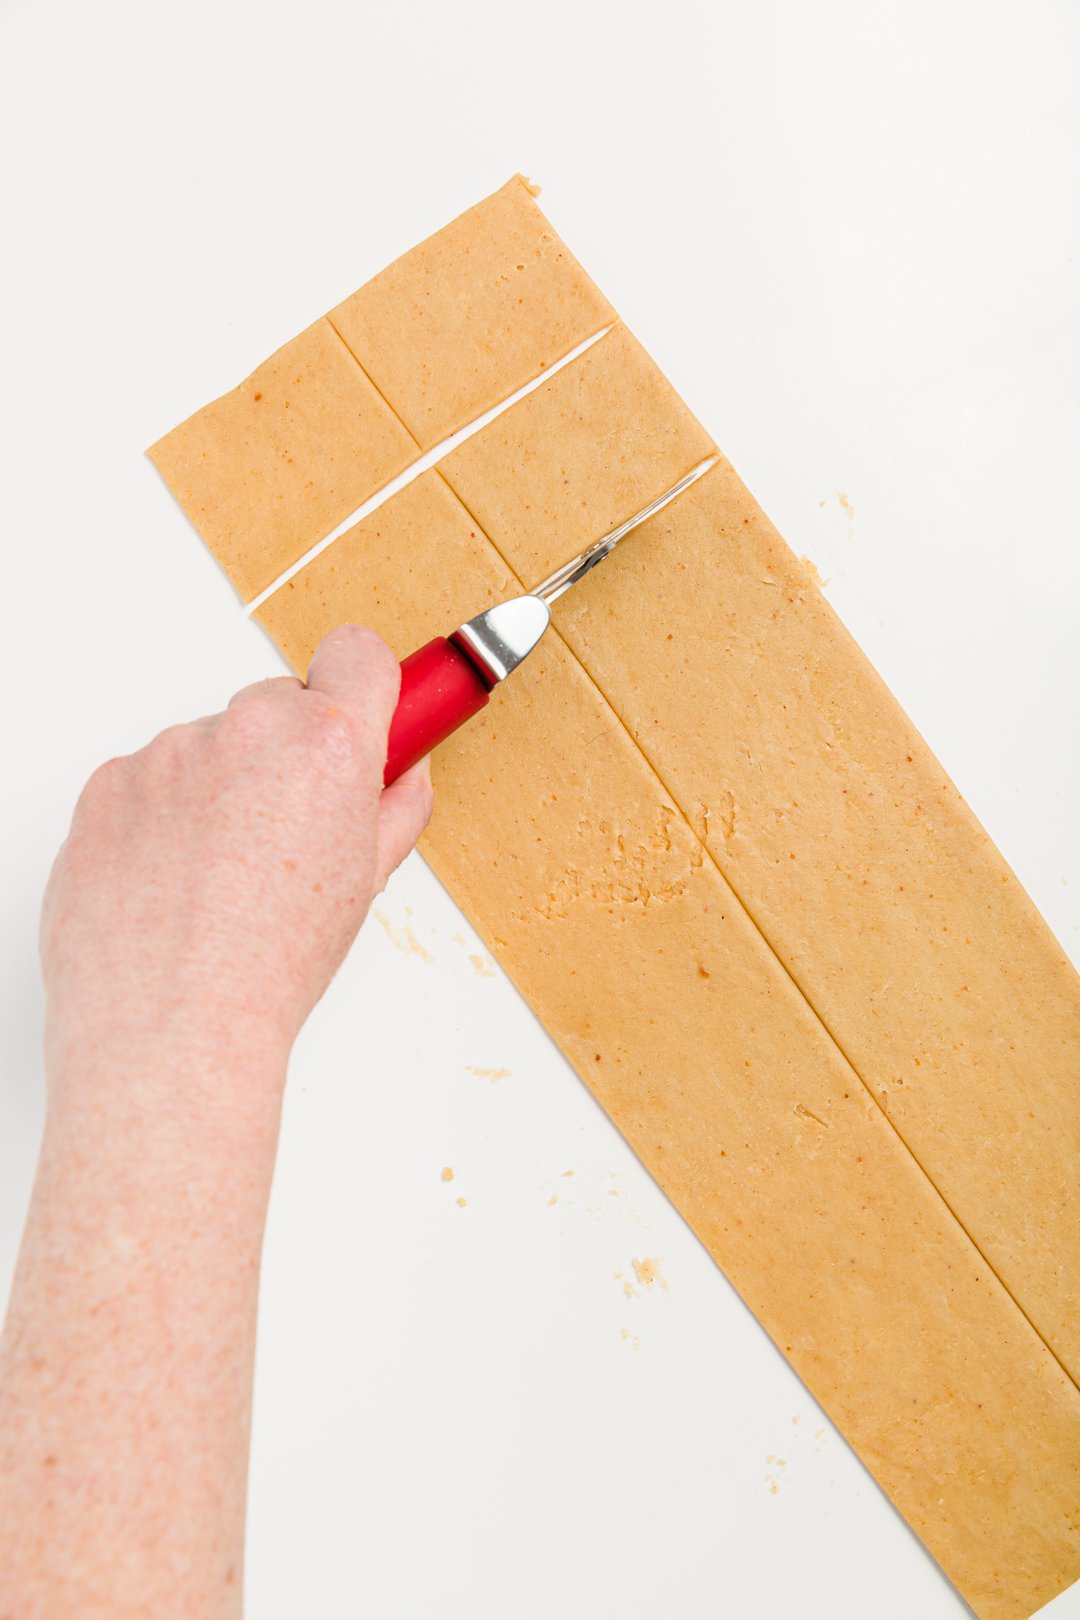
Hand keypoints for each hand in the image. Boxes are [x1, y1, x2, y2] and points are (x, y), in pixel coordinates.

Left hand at [39, 625, 432, 1096]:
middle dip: (288, 753)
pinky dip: (160, 819)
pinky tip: (173, 883)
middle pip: (278, 705)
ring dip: (220, 789)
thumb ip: (394, 809)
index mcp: (327, 745)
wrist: (170, 1025)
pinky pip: (147, 780)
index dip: (364, 684)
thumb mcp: (365, 884)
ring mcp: (168, 753)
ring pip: (209, 747)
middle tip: (288, 830)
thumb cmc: (268, 966)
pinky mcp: (107, 783)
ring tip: (221, 878)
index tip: (363, 709)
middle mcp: (246, 731)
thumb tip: (401, 775)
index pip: (358, 652)